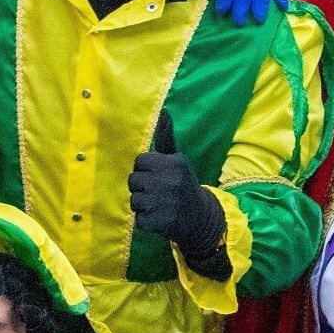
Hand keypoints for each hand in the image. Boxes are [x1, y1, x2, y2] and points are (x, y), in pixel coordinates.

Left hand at [129, 113, 225, 259]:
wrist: (200, 217)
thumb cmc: (183, 184)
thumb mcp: (178, 160)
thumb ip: (165, 137)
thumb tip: (163, 111)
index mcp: (173, 163)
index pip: (139, 161)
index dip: (145, 170)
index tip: (157, 177)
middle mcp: (168, 181)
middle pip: (133, 180)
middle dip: (142, 187)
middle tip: (158, 193)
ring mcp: (162, 203)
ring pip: (133, 200)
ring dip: (143, 205)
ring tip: (158, 206)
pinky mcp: (157, 222)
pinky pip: (138, 219)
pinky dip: (146, 221)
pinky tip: (159, 218)